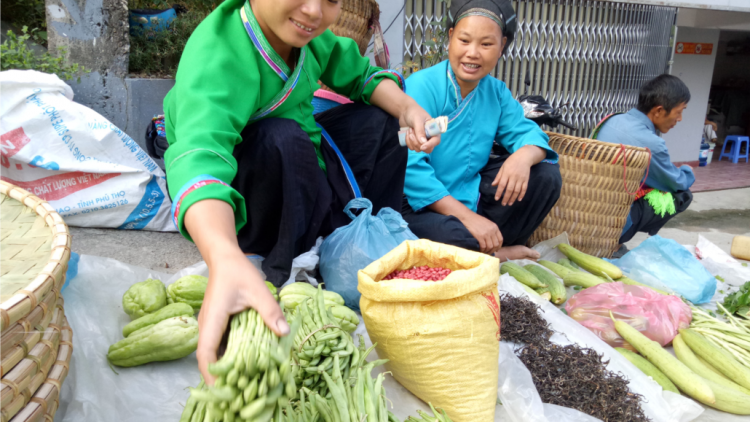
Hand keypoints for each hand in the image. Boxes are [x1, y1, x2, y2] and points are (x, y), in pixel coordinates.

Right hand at [197, 251, 288, 384]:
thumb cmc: (238, 272)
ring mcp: (211, 326)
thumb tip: (284, 332)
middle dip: (221, 376)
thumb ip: (270, 311)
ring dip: (226, 367)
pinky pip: (221, 345)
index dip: (212, 373)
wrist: (225, 259)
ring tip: (243, 382)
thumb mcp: (258, 290)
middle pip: (209, 358)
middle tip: (238, 392)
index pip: (206, 353)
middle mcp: (207, 326)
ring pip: (214, 353)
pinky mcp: (217, 326)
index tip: (222, 389)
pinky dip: (230, 356)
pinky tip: (245, 363)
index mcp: (213, 320)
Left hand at [401, 102, 440, 153]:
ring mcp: (422, 140)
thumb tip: (423, 142)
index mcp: (434, 130)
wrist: (405, 111)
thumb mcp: (417, 120)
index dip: (430, 145)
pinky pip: (411, 147)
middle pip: (428, 149)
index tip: (422, 146)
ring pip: (418, 149)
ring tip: (410, 130)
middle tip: (412, 134)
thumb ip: (420, 131)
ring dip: (411, 141)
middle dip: (418, 143)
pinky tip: (407, 133)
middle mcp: (429, 137)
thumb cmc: (414, 112)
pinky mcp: (414, 142)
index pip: (436, 141)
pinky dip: (408, 141)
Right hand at [460, 212, 503, 254]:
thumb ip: (491, 231)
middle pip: (496, 244)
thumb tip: (493, 241)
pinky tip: (480, 250)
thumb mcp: (487, 223)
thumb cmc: (476, 220)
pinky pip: (483, 246)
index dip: (499, 246)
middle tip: (489, 252)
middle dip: (493, 250)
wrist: (467, 217)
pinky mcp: (480, 236)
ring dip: (487, 251)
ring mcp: (486, 234)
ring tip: (484, 252)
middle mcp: (492, 231)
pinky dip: (482, 250)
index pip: (500, 239)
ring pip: (490, 246)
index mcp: (495, 227)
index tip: (496, 249)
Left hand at [492, 145, 544, 205]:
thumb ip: (498, 176)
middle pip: (509, 189)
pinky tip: (519, 199)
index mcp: (507, 173)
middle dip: (506, 198)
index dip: (499, 192)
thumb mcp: (503, 167)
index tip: (496, 198)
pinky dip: (522, 195)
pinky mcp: (526, 180)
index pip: (502, 185)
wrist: (524, 157)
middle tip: (503, 204)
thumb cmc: (511, 161)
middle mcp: (514, 177)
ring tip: (510, 203)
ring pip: (517, 190)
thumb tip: (493, 185)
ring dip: (513, 198)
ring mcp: (521, 179)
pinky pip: (524, 189)